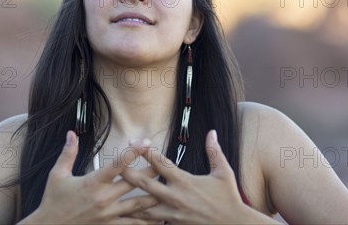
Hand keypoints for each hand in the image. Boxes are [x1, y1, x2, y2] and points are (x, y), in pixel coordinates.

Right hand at [23, 130, 159, 224]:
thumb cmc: (52, 201)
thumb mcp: (57, 175)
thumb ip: (68, 153)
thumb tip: (71, 133)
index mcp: (93, 182)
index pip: (118, 164)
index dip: (133, 152)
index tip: (145, 142)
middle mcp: (103, 198)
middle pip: (134, 182)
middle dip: (151, 172)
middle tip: (166, 163)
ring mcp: (108, 215)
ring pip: (138, 205)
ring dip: (154, 196)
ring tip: (168, 190)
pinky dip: (146, 221)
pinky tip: (160, 219)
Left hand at [120, 130, 248, 223]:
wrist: (233, 224)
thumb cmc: (228, 197)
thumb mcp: (223, 172)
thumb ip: (214, 151)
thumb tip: (211, 132)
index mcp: (185, 181)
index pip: (161, 163)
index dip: (147, 152)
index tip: (136, 143)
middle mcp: (176, 197)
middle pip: (145, 184)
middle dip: (129, 174)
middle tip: (115, 166)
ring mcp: (172, 213)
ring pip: (144, 206)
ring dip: (129, 198)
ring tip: (114, 193)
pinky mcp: (173, 224)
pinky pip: (152, 222)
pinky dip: (141, 218)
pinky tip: (128, 216)